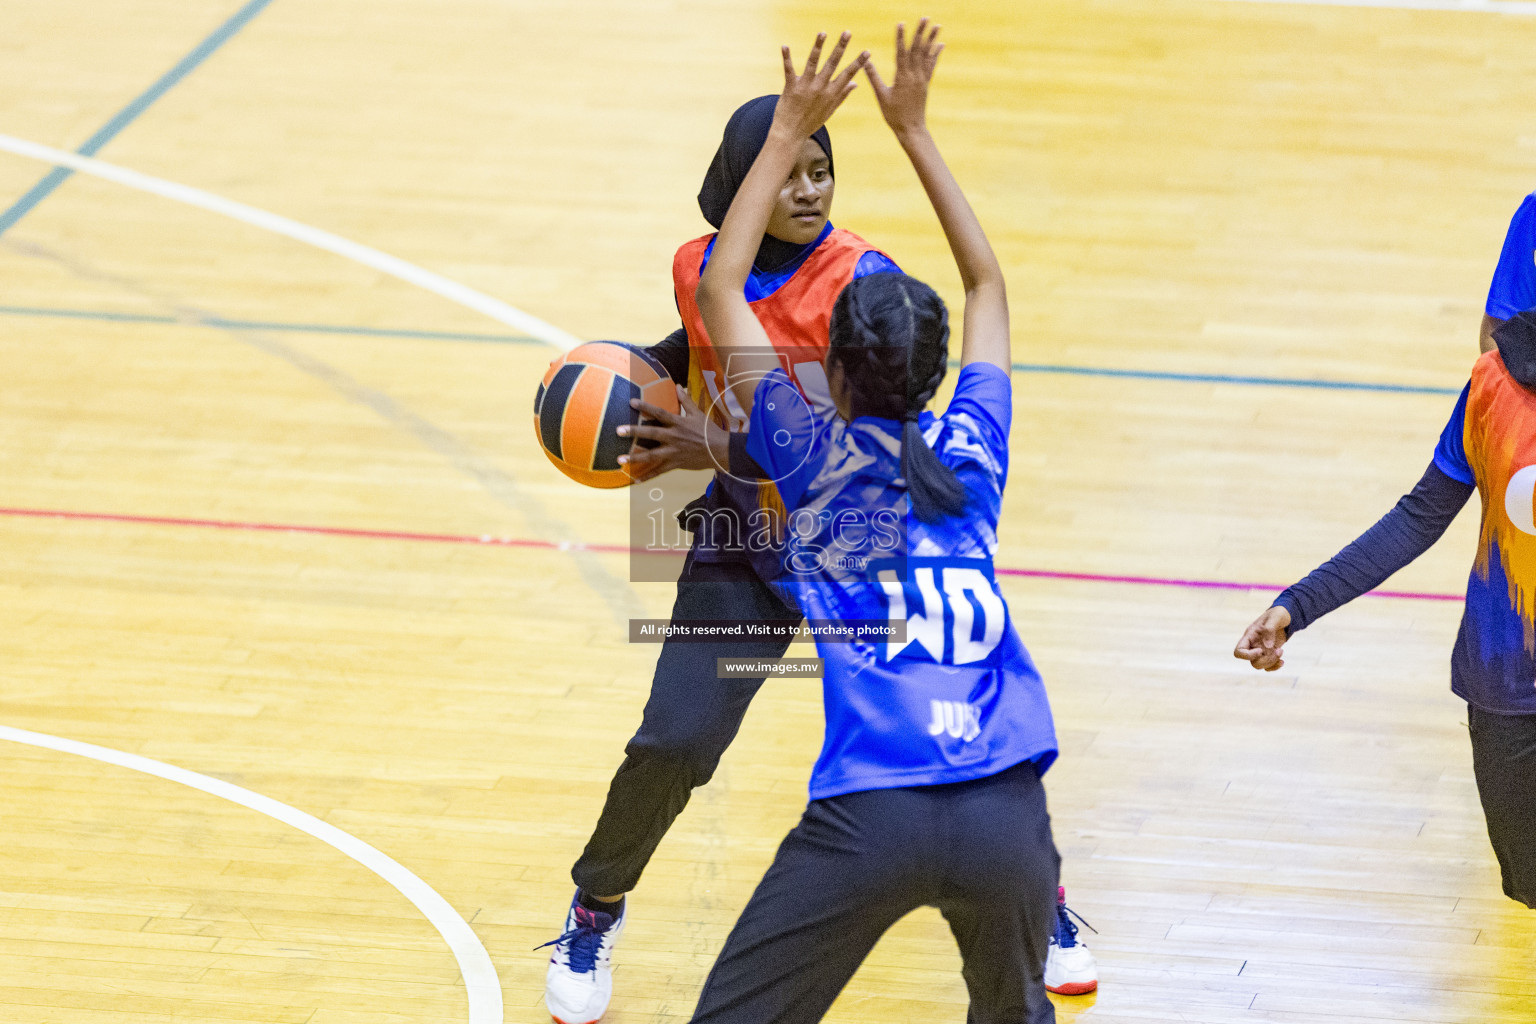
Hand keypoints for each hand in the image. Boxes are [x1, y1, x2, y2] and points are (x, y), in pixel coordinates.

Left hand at [617, 386, 726, 480]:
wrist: (720, 451)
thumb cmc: (709, 431)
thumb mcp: (698, 414)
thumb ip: (686, 401)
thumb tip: (677, 386)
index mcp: (678, 423)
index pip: (659, 412)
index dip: (645, 407)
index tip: (631, 402)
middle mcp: (674, 437)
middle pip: (651, 433)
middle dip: (634, 432)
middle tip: (618, 431)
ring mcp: (674, 452)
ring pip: (652, 455)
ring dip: (635, 458)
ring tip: (619, 459)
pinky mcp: (676, 464)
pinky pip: (659, 471)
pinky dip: (647, 476)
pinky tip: (634, 480)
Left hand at [772, 31, 868, 140]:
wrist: (791, 134)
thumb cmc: (811, 122)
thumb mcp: (830, 110)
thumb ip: (842, 95)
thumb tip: (855, 84)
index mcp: (831, 94)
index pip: (847, 75)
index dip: (858, 63)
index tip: (867, 52)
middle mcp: (820, 89)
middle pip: (832, 64)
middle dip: (840, 47)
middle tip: (847, 32)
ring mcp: (806, 87)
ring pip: (813, 63)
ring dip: (818, 46)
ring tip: (822, 33)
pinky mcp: (791, 87)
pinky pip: (789, 70)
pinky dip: (787, 58)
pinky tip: (785, 46)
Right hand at [866, 19, 943, 136]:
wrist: (911, 129)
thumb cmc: (893, 115)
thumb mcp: (881, 96)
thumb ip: (874, 77)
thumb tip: (865, 62)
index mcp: (902, 78)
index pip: (901, 53)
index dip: (901, 38)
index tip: (901, 24)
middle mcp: (915, 76)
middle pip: (918, 50)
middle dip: (921, 32)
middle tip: (925, 17)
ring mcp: (922, 79)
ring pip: (927, 55)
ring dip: (932, 39)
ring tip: (937, 26)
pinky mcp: (926, 84)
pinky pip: (932, 66)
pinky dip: (935, 54)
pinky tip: (940, 45)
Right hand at [1233, 606, 1291, 671]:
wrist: (1286, 616)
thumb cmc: (1278, 614)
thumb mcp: (1275, 617)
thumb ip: (1269, 629)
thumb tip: (1268, 646)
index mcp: (1250, 635)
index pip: (1239, 651)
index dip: (1248, 655)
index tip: (1261, 650)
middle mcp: (1253, 645)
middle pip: (1252, 661)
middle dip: (1266, 660)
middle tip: (1279, 650)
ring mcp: (1261, 650)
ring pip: (1260, 665)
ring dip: (1272, 662)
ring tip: (1281, 651)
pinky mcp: (1270, 653)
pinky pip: (1268, 667)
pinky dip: (1275, 666)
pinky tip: (1282, 661)